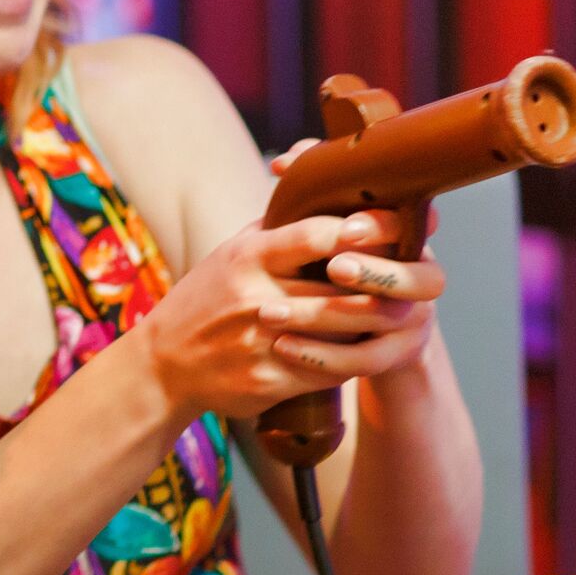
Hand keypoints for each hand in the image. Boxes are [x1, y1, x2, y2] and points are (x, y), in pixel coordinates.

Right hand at [139, 203, 439, 423]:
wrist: (163, 363)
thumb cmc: (206, 298)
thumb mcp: (231, 253)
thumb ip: (279, 229)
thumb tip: (331, 193)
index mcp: (248, 256)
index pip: (315, 234)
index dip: (363, 230)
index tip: (393, 226)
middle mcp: (254, 296)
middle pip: (341, 288)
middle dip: (382, 283)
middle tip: (412, 277)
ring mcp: (261, 341)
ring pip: (342, 332)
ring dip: (373, 323)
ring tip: (395, 312)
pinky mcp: (268, 381)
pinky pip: (328, 371)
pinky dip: (351, 359)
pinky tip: (363, 349)